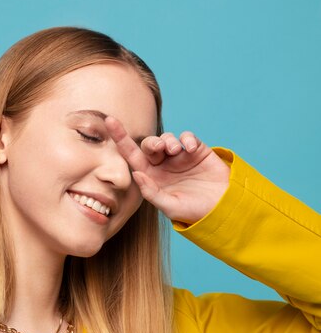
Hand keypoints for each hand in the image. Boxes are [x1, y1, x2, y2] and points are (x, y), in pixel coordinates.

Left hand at [105, 117, 230, 224]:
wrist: (223, 209)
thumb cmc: (195, 212)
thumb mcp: (170, 206)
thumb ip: (151, 192)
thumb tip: (136, 173)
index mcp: (151, 177)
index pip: (131, 156)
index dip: (120, 138)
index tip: (109, 121)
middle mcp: (163, 165)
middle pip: (149, 144)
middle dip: (152, 142)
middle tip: (160, 148)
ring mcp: (180, 157)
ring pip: (167, 138)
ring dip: (168, 140)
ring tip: (175, 151)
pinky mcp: (197, 151)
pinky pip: (187, 137)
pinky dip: (187, 139)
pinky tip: (191, 149)